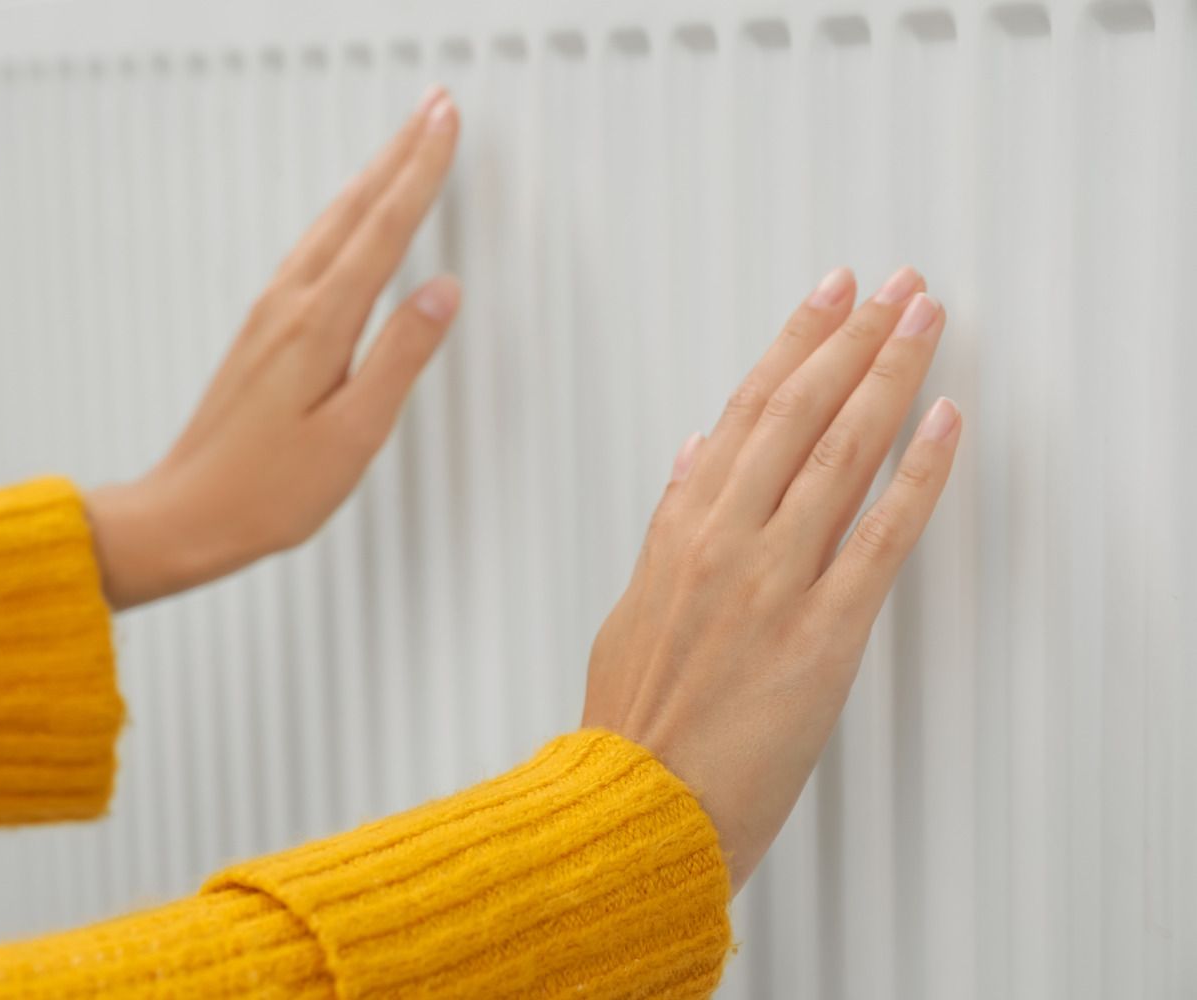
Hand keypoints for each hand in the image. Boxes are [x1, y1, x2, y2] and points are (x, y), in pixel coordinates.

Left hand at [87, 87, 460, 608]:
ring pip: (329, 224)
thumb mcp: (353, 432)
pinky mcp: (261, 332)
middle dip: (399, 154)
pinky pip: (311, 249)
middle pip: (354, 209)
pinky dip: (343, 216)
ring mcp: (269, 315)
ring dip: (370, 178)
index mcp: (318, 325)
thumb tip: (441, 291)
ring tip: (403, 146)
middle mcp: (288, 305)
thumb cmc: (268, 489)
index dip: (420, 172)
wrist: (188, 514)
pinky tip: (348, 219)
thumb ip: (399, 356)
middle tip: (435, 108)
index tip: (447, 125)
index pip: (384, 230)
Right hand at [581, 266, 961, 893]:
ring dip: (890, 378)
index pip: (746, 409)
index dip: (794, 343)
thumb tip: (696, 454)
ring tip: (923, 322)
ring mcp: (775, 582)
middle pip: (800, 413)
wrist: (637, 806)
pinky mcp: (822, 634)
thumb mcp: (632, 606)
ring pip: (841, 454)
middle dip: (853, 337)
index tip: (829, 295)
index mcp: (680, 531)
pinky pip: (880, 537)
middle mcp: (727, 541)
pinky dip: (917, 474)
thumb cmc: (633, 720)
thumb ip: (670, 523)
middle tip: (895, 286)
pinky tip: (945, 424)